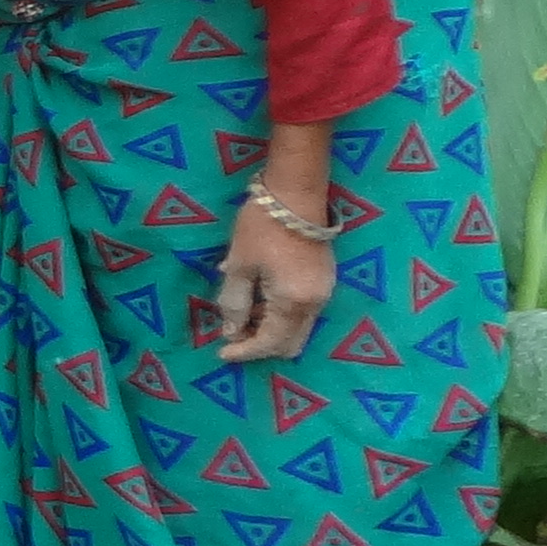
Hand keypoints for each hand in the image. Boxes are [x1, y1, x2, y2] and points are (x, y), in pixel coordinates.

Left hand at [205, 201, 330, 365]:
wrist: (297, 192)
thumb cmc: (262, 226)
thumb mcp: (240, 265)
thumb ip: (234, 303)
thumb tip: (231, 332)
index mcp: (293, 302)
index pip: (269, 343)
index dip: (245, 351)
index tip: (221, 353)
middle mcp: (315, 303)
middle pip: (289, 343)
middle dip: (260, 345)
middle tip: (232, 334)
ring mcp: (324, 292)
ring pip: (297, 328)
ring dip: (270, 329)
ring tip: (241, 313)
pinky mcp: (324, 279)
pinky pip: (303, 311)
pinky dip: (281, 314)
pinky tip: (258, 297)